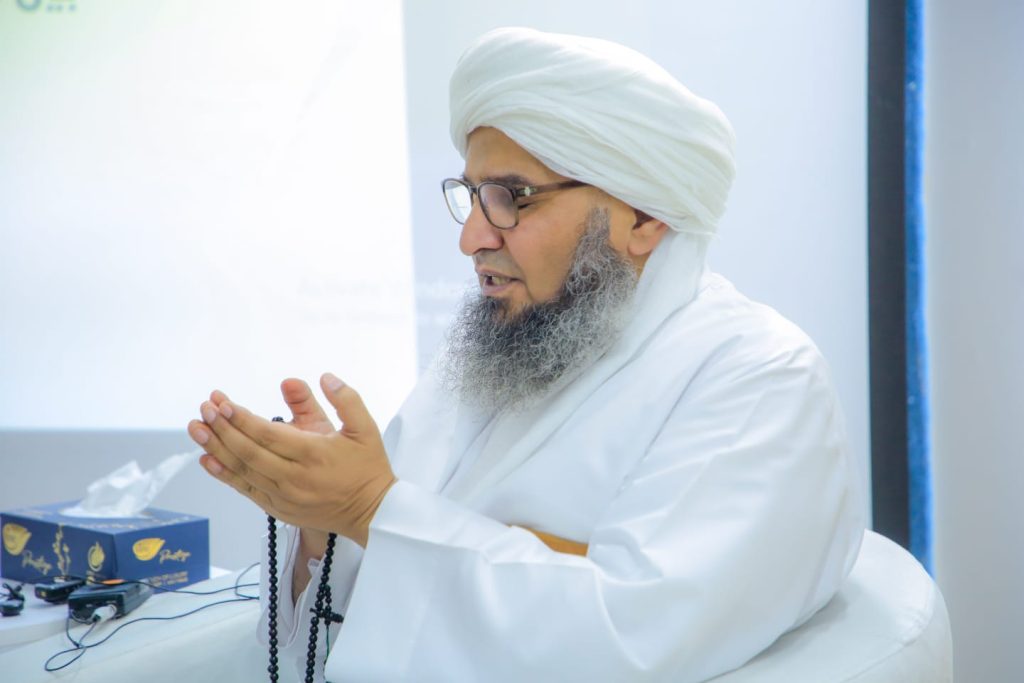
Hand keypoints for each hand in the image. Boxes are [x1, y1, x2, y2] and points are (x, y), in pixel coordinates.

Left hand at [188, 373, 396, 546]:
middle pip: (249, 452)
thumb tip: (323, 377)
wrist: (372, 512)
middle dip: (223, 429)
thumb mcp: (364, 428)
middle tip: (205, 408)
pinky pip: (246, 490)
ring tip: (196, 428)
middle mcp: (296, 477)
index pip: (269, 435)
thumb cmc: (368, 466)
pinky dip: (224, 475)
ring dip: (216, 448)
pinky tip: (207, 459)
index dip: (243, 419)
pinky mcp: (279, 509)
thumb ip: (345, 399)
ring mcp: (285, 496)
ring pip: (243, 471)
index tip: (223, 403)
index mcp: (315, 454)